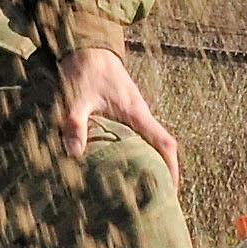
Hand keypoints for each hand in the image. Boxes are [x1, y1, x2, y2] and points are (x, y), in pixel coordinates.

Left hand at [54, 47, 181, 179]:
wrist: (88, 46)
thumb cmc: (85, 70)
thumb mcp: (77, 97)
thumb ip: (75, 123)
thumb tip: (74, 153)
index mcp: (137, 113)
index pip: (164, 144)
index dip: (172, 168)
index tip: (172, 191)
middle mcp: (140, 115)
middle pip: (161, 148)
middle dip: (163, 173)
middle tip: (157, 201)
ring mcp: (134, 114)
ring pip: (150, 143)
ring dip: (151, 164)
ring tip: (143, 191)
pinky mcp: (124, 112)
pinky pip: (138, 137)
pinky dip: (137, 154)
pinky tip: (124, 168)